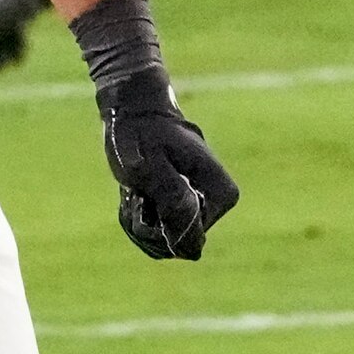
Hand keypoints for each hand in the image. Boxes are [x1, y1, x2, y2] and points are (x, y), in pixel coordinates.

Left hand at [72, 0, 239, 261]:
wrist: (135, 108)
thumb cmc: (141, 133)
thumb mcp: (149, 166)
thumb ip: (171, 200)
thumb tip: (191, 244)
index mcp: (221, 193)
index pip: (189, 239)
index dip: (159, 227)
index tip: (143, 198)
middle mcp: (217, 203)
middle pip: (179, 245)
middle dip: (147, 228)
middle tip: (133, 194)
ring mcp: (202, 205)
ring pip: (166, 242)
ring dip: (140, 224)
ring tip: (132, 193)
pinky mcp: (185, 206)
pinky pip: (161, 233)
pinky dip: (140, 220)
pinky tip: (134, 197)